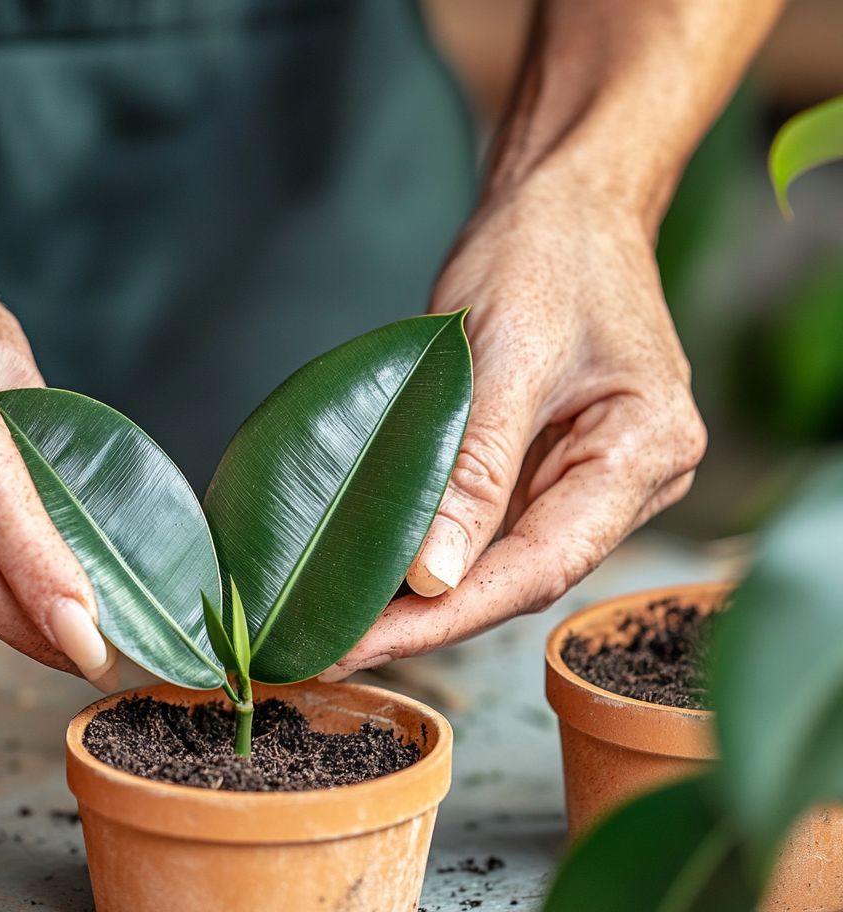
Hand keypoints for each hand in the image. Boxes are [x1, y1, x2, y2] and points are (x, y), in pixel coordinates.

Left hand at [325, 179, 706, 676]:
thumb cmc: (545, 252)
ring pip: (508, 560)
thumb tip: (434, 577)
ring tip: (346, 621)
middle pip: (525, 575)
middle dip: (429, 618)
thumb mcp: (504, 351)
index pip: (540, 564)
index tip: (363, 643)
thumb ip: (475, 468)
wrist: (565, 201)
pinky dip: (441, 551)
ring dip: (429, 595)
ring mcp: (598, 476)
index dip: (447, 617)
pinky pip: (498, 525)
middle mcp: (635, 478)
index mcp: (645, 448)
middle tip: (334, 644)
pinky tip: (384, 571)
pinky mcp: (557, 465)